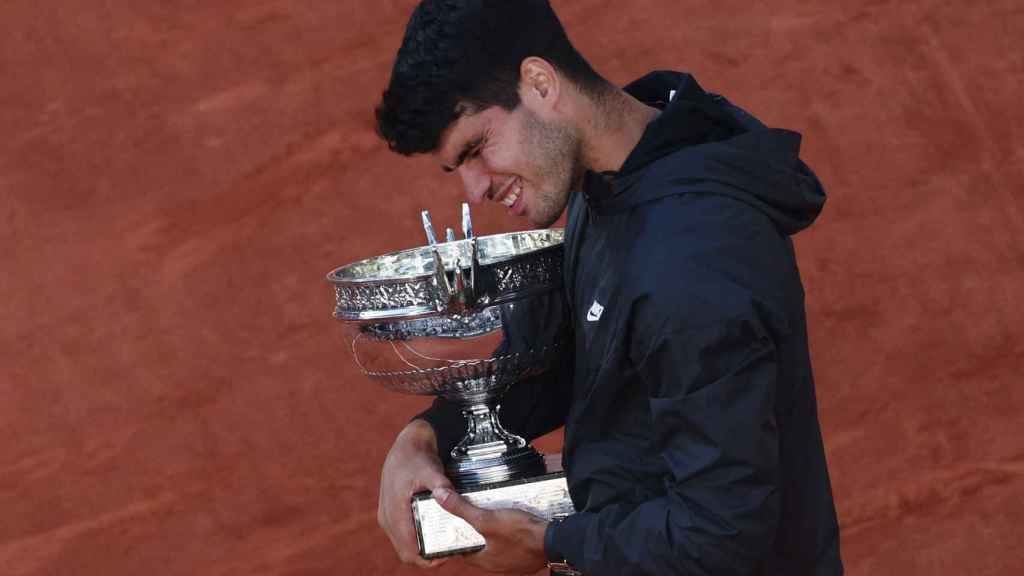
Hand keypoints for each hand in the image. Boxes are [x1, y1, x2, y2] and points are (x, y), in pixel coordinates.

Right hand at [377, 419, 452, 567]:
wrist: (406, 447)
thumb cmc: (418, 458)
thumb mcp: (431, 469)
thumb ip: (440, 483)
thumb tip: (447, 495)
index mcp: (395, 511)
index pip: (409, 550)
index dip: (427, 559)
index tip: (447, 555)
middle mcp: (387, 518)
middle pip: (406, 553)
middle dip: (427, 557)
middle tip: (450, 551)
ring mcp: (386, 517)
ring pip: (403, 546)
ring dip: (421, 550)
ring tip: (444, 543)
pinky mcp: (390, 514)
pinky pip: (402, 536)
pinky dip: (415, 540)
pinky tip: (433, 533)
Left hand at [433, 486, 549, 574]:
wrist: (556, 540)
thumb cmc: (521, 533)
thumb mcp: (487, 518)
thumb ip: (461, 509)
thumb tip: (439, 497)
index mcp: (482, 560)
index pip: (459, 549)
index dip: (452, 534)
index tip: (449, 520)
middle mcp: (495, 565)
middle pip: (477, 546)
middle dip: (472, 531)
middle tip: (470, 512)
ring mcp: (512, 562)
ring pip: (494, 546)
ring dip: (491, 532)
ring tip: (490, 513)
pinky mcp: (525, 556)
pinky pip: (510, 545)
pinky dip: (507, 534)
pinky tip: (511, 522)